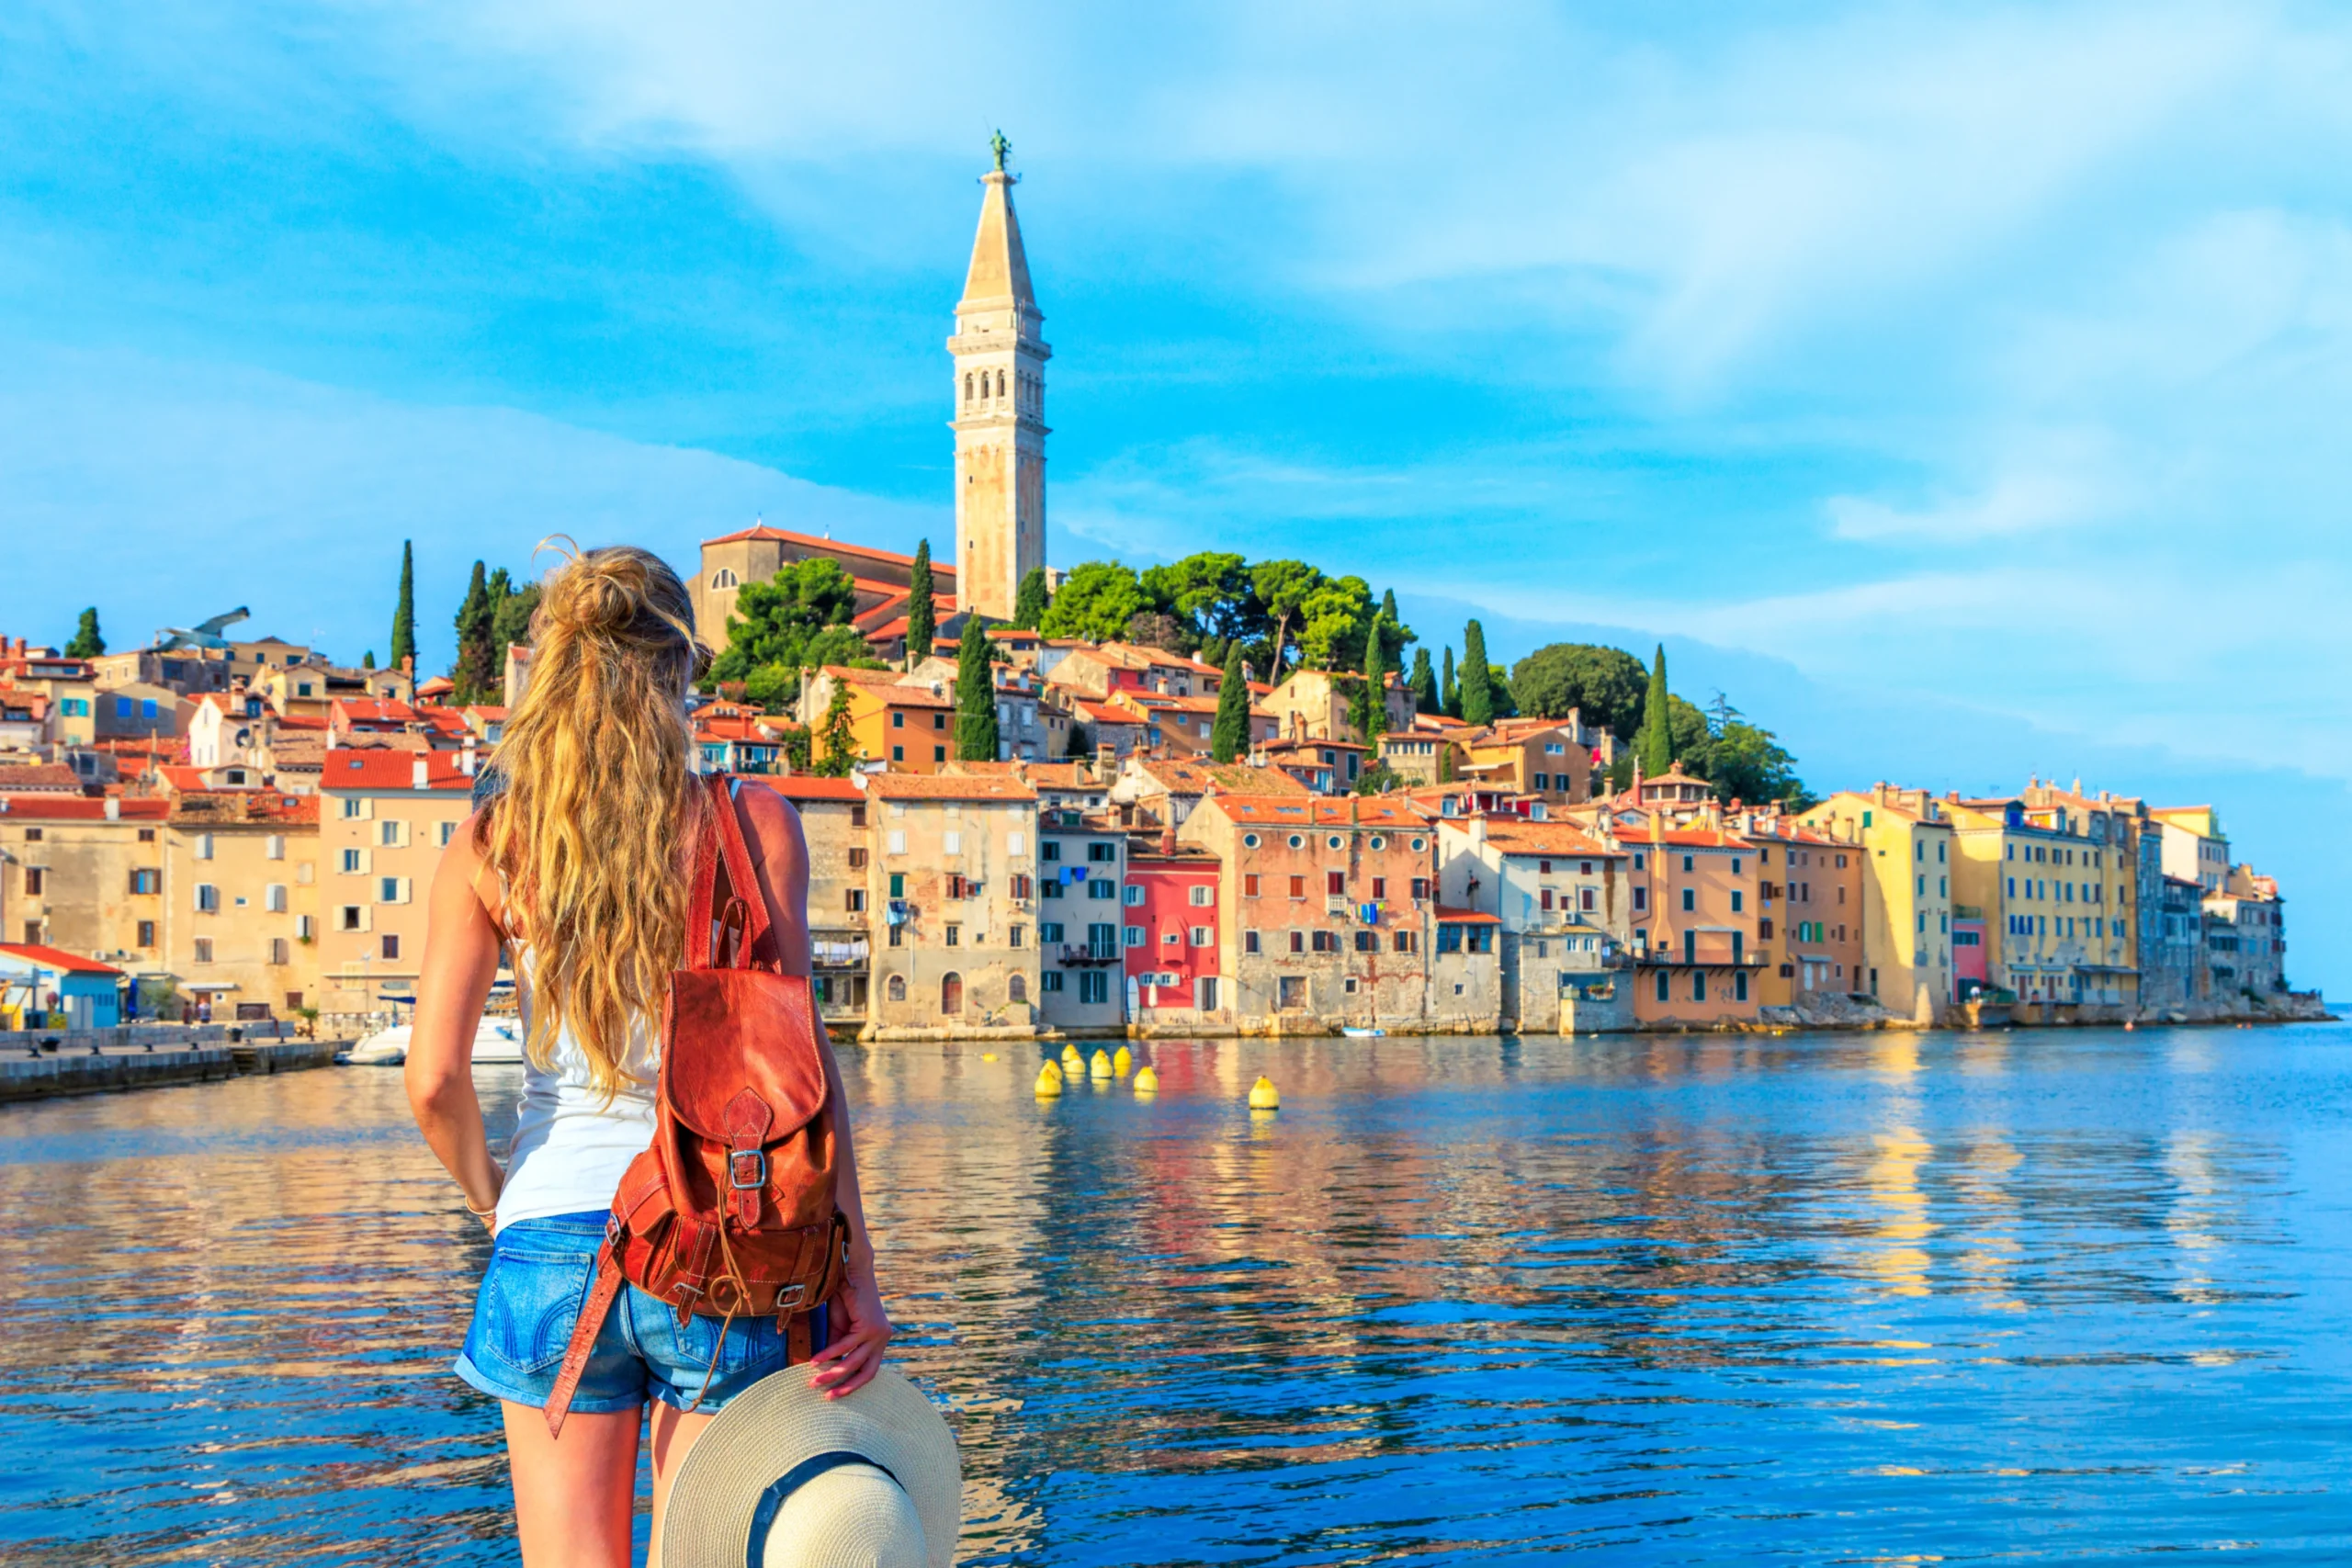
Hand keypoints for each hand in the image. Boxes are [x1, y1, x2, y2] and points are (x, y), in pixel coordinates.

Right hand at [808, 1266, 890, 1399]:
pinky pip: (845, 1346)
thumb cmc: (846, 1299)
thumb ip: (838, 1348)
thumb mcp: (841, 1329)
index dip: (852, 1384)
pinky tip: (814, 1361)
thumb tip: (827, 1370)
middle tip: (827, 1397)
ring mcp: (878, 1334)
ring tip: (813, 1380)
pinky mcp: (869, 1327)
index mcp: (879, 1341)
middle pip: (867, 1373)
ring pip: (853, 1362)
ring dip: (831, 1373)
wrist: (851, 1272)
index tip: (834, 1394)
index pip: (869, 1370)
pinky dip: (828, 1354)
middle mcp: (883, 1339)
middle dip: (847, 1387)